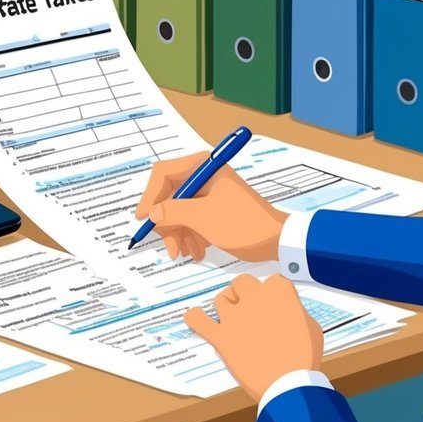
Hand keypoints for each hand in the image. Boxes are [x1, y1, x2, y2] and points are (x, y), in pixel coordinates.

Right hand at [135, 153, 287, 262]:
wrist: (278, 240)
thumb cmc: (245, 225)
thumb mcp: (203, 218)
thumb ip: (173, 212)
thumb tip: (152, 212)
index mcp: (203, 167)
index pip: (163, 173)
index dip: (149, 195)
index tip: (144, 218)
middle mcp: (204, 176)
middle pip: (169, 195)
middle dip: (167, 223)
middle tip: (170, 247)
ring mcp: (209, 193)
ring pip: (179, 211)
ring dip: (179, 234)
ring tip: (186, 254)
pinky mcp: (214, 208)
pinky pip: (192, 219)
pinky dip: (190, 236)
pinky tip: (197, 252)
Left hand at [184, 274, 322, 401]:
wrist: (289, 386)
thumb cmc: (304, 358)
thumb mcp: (311, 327)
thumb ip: (294, 309)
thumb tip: (284, 307)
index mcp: (278, 293)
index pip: (274, 281)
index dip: (275, 294)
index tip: (277, 305)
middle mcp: (254, 299)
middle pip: (243, 282)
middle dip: (247, 293)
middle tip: (252, 308)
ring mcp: (234, 317)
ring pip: (221, 299)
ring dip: (227, 307)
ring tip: (233, 319)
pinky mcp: (221, 336)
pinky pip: (198, 321)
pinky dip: (195, 318)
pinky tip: (196, 318)